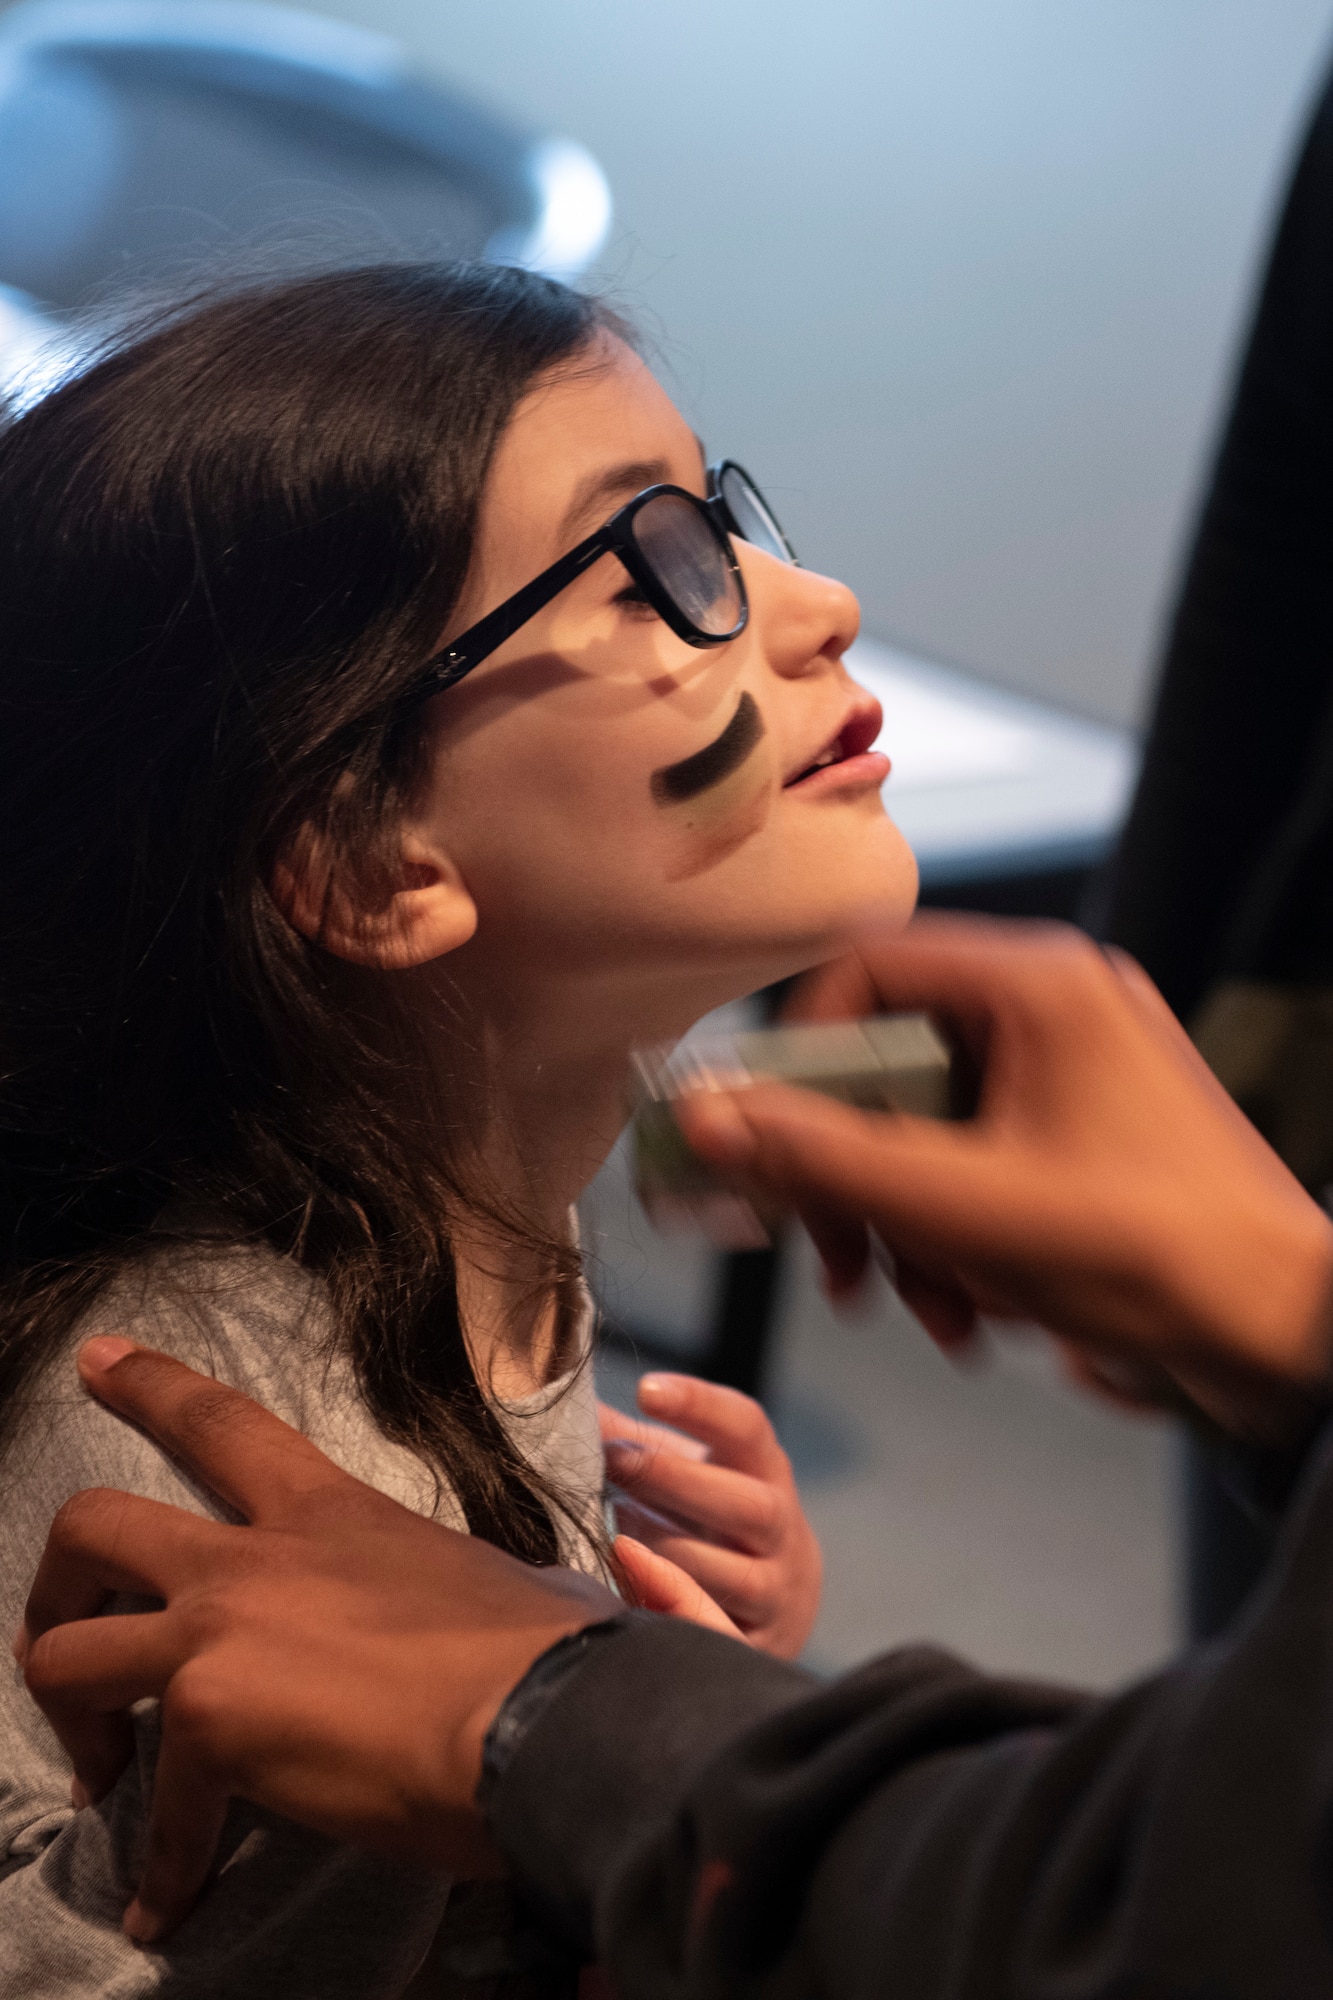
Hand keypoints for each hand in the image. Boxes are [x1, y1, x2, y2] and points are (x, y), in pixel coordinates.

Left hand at [16, 1338, 618, 1944]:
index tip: (96, 1361)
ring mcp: (221, 1632)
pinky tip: (166, 1902)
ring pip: (65, 1654)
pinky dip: (160, 1867)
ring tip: (107, 1776)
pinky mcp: (211, 1720)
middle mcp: (257, 1558)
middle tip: (66, 1634)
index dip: (149, 1384)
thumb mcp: (494, 1579)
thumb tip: (523, 1608)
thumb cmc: (548, 1650)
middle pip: (93, 1527)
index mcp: (331, 1513)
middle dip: (55, 1586)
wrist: (544, 1720)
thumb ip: (459, 1584)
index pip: (220, 1424)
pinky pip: (153, 1810)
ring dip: (72, 1721)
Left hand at [599, 1374, 821, 1659]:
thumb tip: (568, 1404)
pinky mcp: (761, 1648)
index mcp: (769, 1473)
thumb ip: (636, 1439)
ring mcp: (778, 1594)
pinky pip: (716, 1631)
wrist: (779, 1599)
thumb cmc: (712, 1518)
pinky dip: (671, 1610)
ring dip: (665, 1551)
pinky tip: (628, 1590)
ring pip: (730, 1575)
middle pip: (746, 1503)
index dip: (700, 1406)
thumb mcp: (691, 1470)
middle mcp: (786, 1533)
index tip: (646, 1388)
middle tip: (611, 1461)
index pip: (747, 1428)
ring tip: (613, 1531)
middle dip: (672, 1481)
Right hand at [676, 914, 1332, 1444]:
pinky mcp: (1088, 1144)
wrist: (1292, 1339)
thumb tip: (710, 1116)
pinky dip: (957, 1241)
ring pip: (928, 1130)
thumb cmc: (1159, 1255)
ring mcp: (1077, 1079)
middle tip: (835, 1256)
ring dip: (905, 1228)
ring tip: (932, 1309)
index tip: (772, 1140)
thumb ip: (825, 1158)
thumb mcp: (962, 1208)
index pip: (868, 969)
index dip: (801, 1052)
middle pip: (891, 1063)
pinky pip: (979, 1168)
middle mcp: (1056, 1011)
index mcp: (1038, 985)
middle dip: (855, 1176)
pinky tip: (976, 1315)